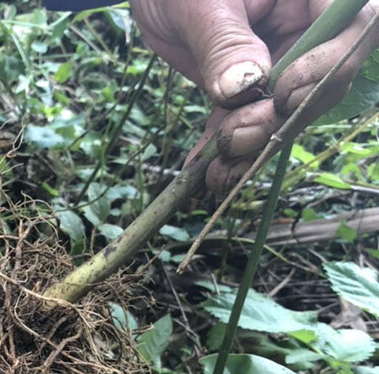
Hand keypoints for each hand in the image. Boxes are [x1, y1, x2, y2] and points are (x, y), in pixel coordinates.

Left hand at [131, 0, 378, 191]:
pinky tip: (202, 173)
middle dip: (279, 121)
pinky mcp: (248, 87)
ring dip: (251, 149)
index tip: (283, 94)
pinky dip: (224, 151)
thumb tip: (244, 88)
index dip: (327, 67)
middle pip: (319, 82)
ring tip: (217, 174)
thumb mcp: (200, 2)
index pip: (354, 27)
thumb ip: (225, 41)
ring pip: (282, 113)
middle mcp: (307, 25)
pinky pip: (245, 121)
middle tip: (234, 141)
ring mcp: (280, 59)